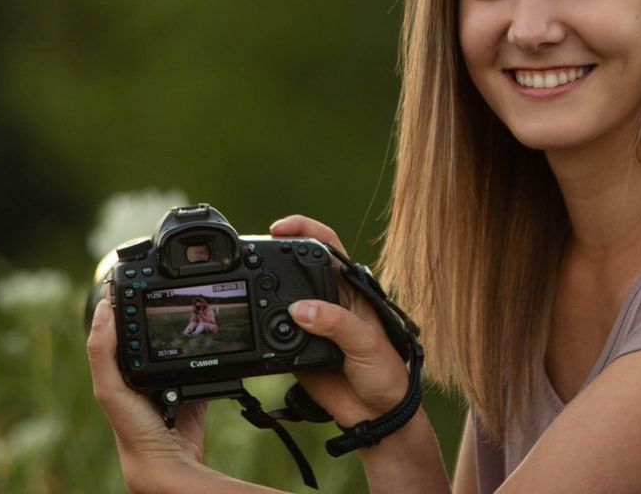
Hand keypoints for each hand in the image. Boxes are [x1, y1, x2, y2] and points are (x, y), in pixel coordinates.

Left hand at [86, 299, 207, 490]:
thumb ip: (102, 351)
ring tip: (199, 307)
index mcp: (123, 366)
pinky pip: (207, 359)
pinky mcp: (198, 384)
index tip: (141, 274)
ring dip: (193, 328)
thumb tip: (102, 308)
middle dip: (167, 309)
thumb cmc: (133, 429)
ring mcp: (174, 375)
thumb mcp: (110, 388)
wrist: (169, 461)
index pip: (124, 324)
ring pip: (184, 341)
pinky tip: (215, 339)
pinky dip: (212, 350)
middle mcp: (148, 368)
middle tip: (178, 286)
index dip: (130, 299)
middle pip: (158, 328)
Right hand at [270, 215, 410, 427]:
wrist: (378, 413)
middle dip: (274, 257)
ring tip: (253, 292)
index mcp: (350, 288)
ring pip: (280, 299)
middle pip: (296, 268)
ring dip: (264, 294)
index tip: (280, 228)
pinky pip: (272, 335)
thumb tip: (300, 310)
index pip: (326, 245)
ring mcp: (310, 324)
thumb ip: (336, 323)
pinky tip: (257, 330)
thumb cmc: (386, 371)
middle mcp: (328, 301)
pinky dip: (261, 330)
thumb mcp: (367, 342)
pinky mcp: (294, 348)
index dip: (304, 229)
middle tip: (255, 257)